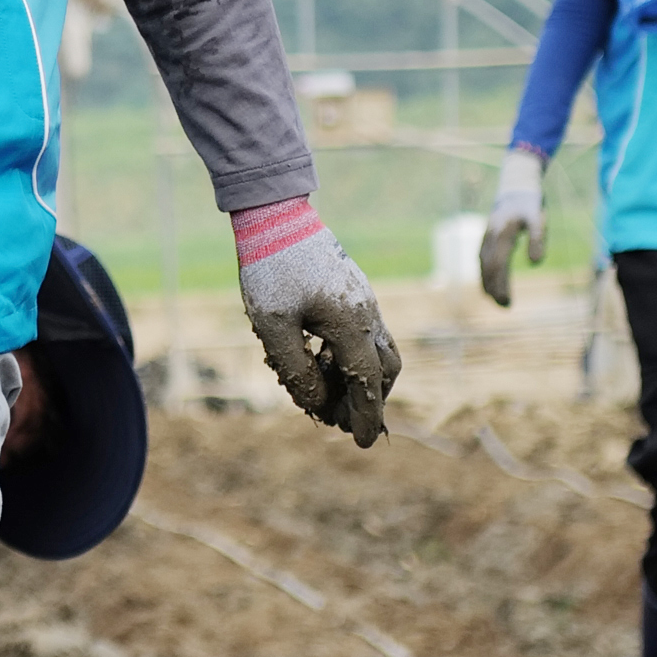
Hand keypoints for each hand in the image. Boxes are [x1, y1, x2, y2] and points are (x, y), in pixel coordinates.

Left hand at [235, 206, 396, 444]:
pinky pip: (366, 333)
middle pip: (385, 370)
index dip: (365, 416)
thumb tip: (318, 405)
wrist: (275, 215)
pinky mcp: (354, 291)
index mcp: (351, 324)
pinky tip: (322, 361)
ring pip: (380, 351)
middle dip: (369, 401)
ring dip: (363, 379)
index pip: (367, 382)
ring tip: (331, 396)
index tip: (362, 442)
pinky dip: (354, 357)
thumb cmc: (270, 270)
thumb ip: (297, 370)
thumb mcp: (273, 327)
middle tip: (340, 422)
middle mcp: (368, 313)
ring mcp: (365, 300)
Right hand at [481, 149, 544, 304]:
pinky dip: (484, 272)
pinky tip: (489, 282)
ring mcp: (486, 236)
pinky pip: (481, 258)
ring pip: (482, 264)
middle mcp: (490, 236)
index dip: (500, 286)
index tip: (507, 302)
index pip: (497, 266)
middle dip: (494, 289)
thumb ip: (539, 240)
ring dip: (487, 283)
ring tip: (495, 299)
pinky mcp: (487, 235)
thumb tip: (536, 264)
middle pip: (487, 268)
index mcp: (502, 234)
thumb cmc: (530, 203)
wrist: (516, 185)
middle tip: (505, 307)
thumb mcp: (539, 218)